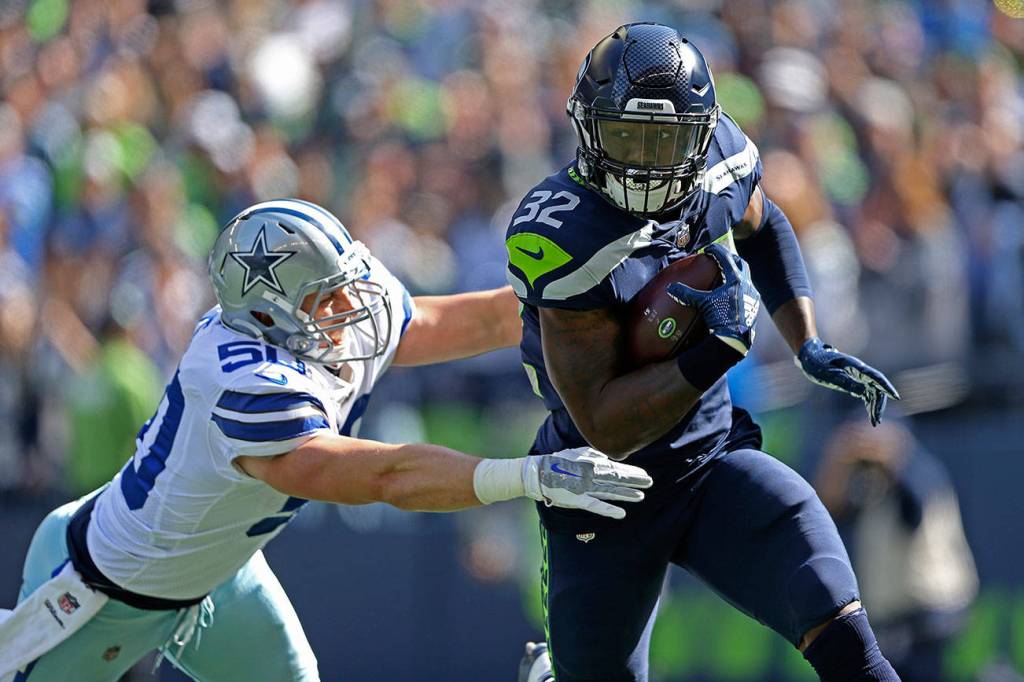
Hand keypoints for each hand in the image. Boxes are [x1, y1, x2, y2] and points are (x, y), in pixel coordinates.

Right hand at [523, 447, 652, 518]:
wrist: (538, 473)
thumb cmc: (557, 462)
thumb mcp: (576, 453)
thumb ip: (593, 454)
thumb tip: (608, 458)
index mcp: (591, 464)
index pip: (616, 468)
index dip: (631, 472)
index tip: (645, 474)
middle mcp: (591, 475)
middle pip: (617, 479)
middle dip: (634, 481)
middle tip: (650, 482)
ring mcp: (585, 488)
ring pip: (610, 492)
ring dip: (626, 494)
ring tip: (641, 496)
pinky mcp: (577, 500)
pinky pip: (595, 506)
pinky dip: (609, 510)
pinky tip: (621, 514)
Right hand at [667, 243, 760, 355]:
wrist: (735, 337)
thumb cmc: (720, 318)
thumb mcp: (703, 303)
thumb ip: (687, 294)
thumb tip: (670, 288)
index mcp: (736, 279)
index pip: (726, 258)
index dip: (717, 251)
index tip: (709, 249)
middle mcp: (747, 284)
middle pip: (741, 264)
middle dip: (731, 258)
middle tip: (722, 258)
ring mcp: (752, 295)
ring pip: (746, 277)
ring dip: (737, 273)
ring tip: (727, 275)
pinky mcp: (754, 306)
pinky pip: (748, 290)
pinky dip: (740, 287)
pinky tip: (732, 294)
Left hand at [796, 337, 899, 425]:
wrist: (810, 356)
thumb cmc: (817, 363)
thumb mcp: (828, 374)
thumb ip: (845, 382)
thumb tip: (863, 391)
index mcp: (855, 367)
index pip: (875, 377)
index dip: (886, 387)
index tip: (895, 397)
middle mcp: (859, 371)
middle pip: (876, 388)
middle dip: (879, 404)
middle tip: (876, 420)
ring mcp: (857, 376)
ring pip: (873, 392)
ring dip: (875, 406)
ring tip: (875, 422)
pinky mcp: (853, 381)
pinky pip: (866, 393)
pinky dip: (869, 403)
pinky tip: (870, 413)